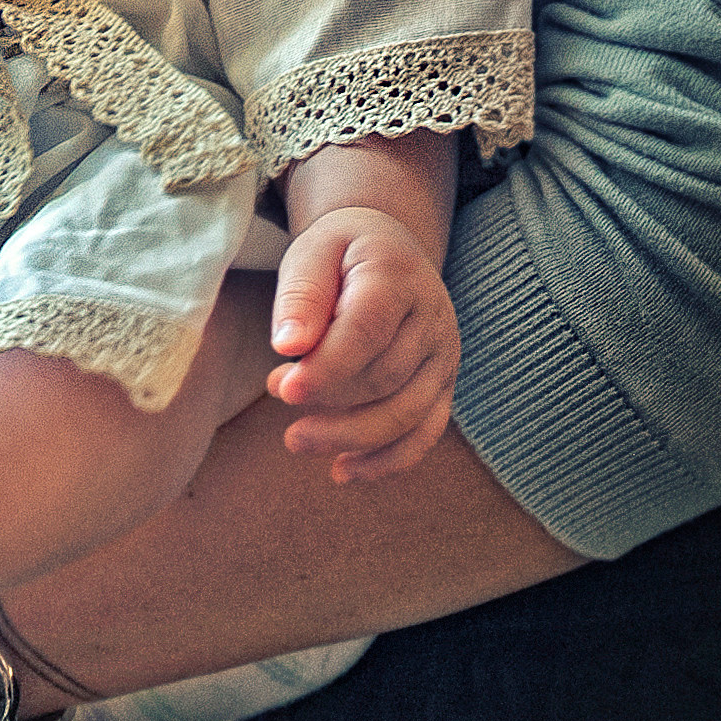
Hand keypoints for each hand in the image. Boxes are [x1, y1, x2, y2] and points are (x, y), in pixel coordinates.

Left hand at [266, 205, 461, 484]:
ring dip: (349, 437)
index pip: (368, 331)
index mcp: (398, 276)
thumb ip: (300, 295)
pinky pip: (425, 434)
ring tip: (295, 439)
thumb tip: (288, 346)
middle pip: (384, 377)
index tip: (283, 388)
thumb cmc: (341, 253)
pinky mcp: (444, 384)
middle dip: (327, 399)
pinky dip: (387, 461)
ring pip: (406, 413)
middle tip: (275, 391)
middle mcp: (433, 317)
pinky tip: (343, 470)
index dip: (326, 368)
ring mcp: (444, 355)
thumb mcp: (312, 252)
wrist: (390, 250)